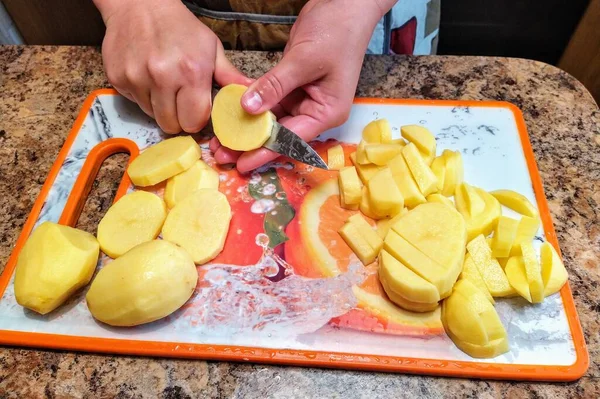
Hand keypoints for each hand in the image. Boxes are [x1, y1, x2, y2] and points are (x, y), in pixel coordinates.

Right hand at [95, 0, 251, 133]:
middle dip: (179, 118)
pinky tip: (148, 77)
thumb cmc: (180, 27)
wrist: (139, 4)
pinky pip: (135, 103)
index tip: (197, 109)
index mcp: (192, 72)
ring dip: (160, 107)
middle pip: (172, 125)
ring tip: (164, 84)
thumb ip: (229, 76)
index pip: (194, 121)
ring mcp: (137, 79)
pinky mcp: (118, 80)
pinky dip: (143, 96)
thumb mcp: (211, 48)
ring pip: (152, 116)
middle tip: (180, 100)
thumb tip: (251, 95)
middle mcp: (163, 77)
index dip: (197, 119)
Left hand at [210, 0, 393, 171]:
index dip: (265, 152)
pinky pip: (269, 102)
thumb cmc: (336, 31)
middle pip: (280, 135)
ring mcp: (304, 99)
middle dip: (251, 144)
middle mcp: (316, 111)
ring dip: (248, 128)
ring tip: (221, 138)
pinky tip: (231, 113)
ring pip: (272, 120)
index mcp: (327, 112)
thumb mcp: (303, 60)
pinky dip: (252, 107)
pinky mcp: (293, 86)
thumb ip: (275, 85)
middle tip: (222, 153)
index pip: (292, 139)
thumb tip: (248, 108)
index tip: (242, 164)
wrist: (344, 4)